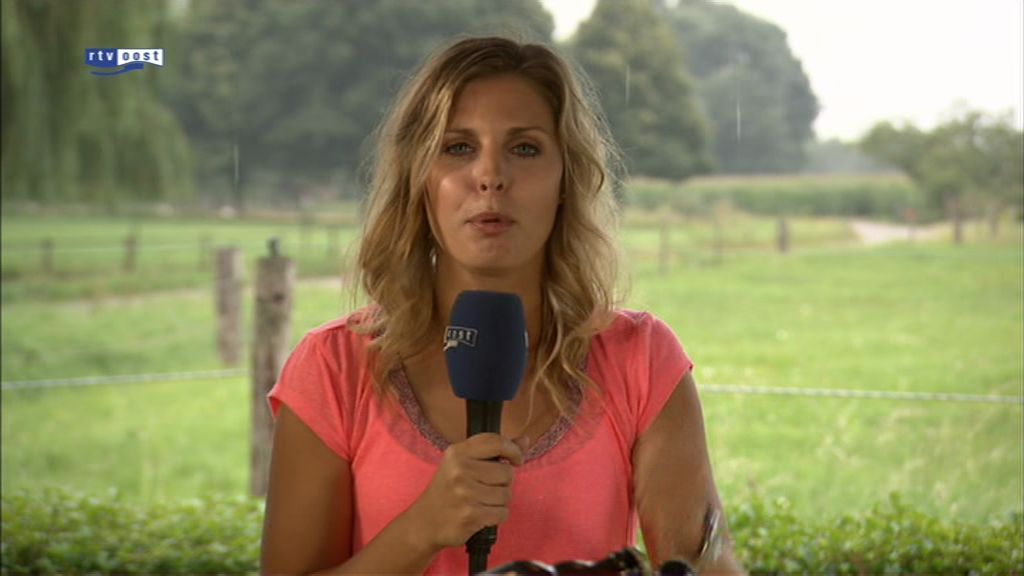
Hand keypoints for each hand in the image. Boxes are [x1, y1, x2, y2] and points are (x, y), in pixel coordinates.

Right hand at [405, 433, 529, 550]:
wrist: (425, 521)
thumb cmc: (448, 490)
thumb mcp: (463, 463)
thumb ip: (495, 450)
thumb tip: (524, 440)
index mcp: (458, 453)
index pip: (496, 442)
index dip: (513, 450)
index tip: (516, 459)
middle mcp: (460, 470)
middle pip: (507, 472)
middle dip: (503, 482)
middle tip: (487, 488)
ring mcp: (465, 493)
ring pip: (506, 494)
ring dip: (500, 501)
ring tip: (483, 502)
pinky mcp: (470, 515)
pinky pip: (502, 513)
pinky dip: (497, 516)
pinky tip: (483, 514)